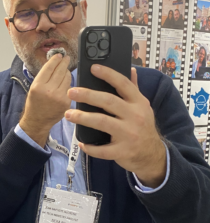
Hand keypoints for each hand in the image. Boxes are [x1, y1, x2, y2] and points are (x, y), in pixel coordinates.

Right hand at [19, 54, 70, 146]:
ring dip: (66, 72)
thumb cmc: (34, 103)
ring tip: (64, 70)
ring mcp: (59, 97)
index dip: (55, 59)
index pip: (49, 67)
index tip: (59, 55)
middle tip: (66, 58)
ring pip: (67, 78)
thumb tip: (54, 62)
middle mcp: (49, 91)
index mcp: (38, 86)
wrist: (37, 120)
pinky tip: (64, 83)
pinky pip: (70, 87)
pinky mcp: (67, 102)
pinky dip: (68, 84)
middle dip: (64, 62)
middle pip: (60, 71)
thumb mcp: (33, 87)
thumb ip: (43, 76)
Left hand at [66, 66, 166, 187]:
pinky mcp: (122, 151)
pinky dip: (90, 147)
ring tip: (68, 114)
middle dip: (88, 95)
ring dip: (83, 118)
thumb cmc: (143, 126)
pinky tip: (81, 143)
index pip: (123, 84)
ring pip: (102, 122)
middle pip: (108, 101)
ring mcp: (129, 134)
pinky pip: (103, 150)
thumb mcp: (143, 106)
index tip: (93, 68)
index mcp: (138, 102)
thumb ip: (134, 89)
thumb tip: (130, 69)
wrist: (153, 154)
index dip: (108, 74)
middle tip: (71, 92)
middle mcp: (134, 116)